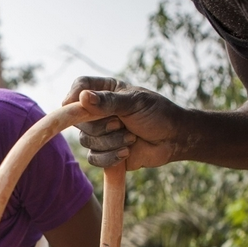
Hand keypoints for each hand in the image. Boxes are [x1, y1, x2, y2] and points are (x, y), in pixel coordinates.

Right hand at [63, 77, 184, 169]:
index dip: (74, 95)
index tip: (78, 103)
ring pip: (86, 141)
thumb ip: (108, 101)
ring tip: (132, 138)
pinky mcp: (104, 153)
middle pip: (78, 120)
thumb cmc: (157, 114)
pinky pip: (94, 159)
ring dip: (110, 143)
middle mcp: (97, 112)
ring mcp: (99, 133)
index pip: (79, 87)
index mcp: (104, 92)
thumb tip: (83, 97)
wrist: (173, 139)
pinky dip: (110, 158)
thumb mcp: (135, 103)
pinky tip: (127, 152)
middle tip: (121, 124)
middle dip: (101, 127)